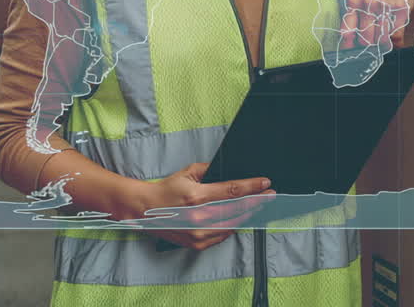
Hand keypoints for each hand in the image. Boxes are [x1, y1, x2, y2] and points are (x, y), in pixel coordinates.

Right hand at [137, 162, 274, 250]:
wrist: (144, 211)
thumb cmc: (166, 190)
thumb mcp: (187, 172)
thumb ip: (210, 169)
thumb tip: (229, 169)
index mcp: (197, 196)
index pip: (233, 191)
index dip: (252, 187)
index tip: (266, 183)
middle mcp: (199, 217)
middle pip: (237, 210)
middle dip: (256, 202)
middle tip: (269, 195)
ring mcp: (198, 233)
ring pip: (233, 225)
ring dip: (248, 215)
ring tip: (258, 206)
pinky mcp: (197, 244)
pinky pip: (223, 236)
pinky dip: (233, 226)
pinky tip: (240, 219)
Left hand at [340, 0, 413, 49]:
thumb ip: (356, 13)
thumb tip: (348, 40)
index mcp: (355, 1)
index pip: (347, 31)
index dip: (349, 46)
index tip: (353, 53)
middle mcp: (368, 3)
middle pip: (366, 40)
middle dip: (371, 48)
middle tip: (374, 49)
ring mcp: (385, 5)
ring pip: (382, 40)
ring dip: (385, 47)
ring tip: (386, 45)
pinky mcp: (401, 7)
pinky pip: (396, 35)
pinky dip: (397, 42)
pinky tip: (396, 40)